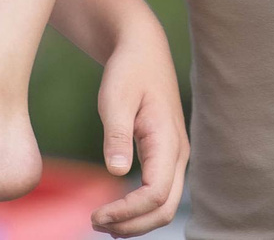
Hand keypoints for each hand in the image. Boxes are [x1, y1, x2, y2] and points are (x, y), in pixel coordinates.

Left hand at [88, 25, 188, 235]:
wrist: (143, 50)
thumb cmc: (128, 72)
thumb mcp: (116, 98)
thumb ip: (117, 135)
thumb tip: (117, 172)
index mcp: (168, 140)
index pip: (155, 193)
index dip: (127, 212)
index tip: (96, 215)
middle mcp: (178, 153)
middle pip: (165, 207)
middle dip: (133, 225)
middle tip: (96, 224)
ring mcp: (175, 156)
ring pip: (165, 204)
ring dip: (136, 221)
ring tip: (102, 222)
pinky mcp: (166, 156)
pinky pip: (160, 193)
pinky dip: (140, 210)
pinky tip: (116, 212)